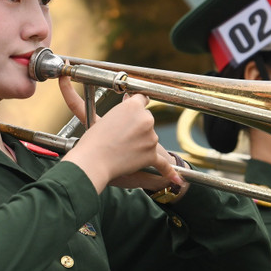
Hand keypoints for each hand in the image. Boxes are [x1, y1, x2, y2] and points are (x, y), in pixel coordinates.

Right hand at [58, 77, 181, 191]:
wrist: (93, 160)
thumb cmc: (93, 140)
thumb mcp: (99, 117)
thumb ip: (113, 107)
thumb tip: (106, 91)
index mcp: (132, 106)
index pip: (141, 99)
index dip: (137, 104)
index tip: (135, 106)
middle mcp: (145, 118)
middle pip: (146, 119)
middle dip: (137, 126)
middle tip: (120, 136)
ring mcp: (151, 137)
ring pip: (150, 138)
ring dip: (141, 144)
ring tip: (122, 150)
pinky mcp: (152, 155)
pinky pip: (163, 164)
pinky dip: (169, 173)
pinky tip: (177, 179)